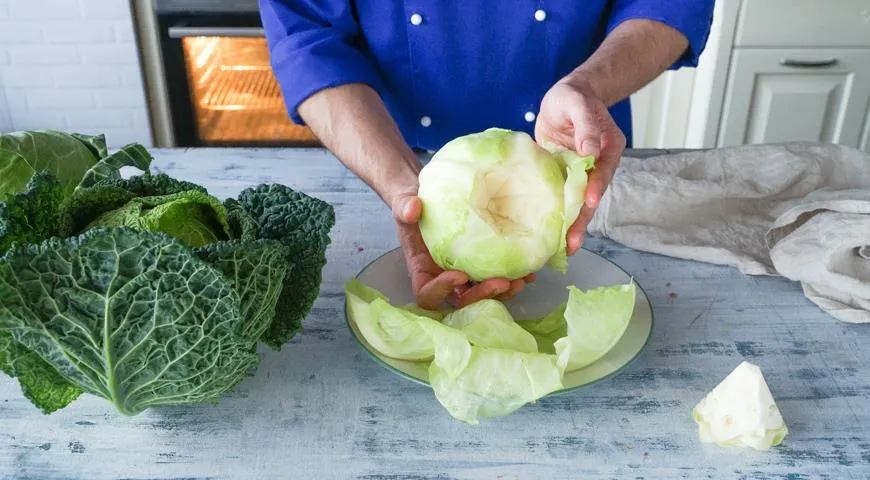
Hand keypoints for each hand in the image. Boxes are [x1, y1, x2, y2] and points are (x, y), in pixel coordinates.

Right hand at [391, 193, 533, 309]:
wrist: (431, 200)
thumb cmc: (415, 206)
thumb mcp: (405, 203)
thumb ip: (404, 206)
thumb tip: (412, 209)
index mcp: (423, 271)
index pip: (428, 294)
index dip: (443, 290)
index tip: (461, 274)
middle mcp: (445, 279)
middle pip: (462, 301)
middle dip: (483, 295)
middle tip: (503, 282)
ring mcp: (466, 276)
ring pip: (484, 295)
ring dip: (503, 292)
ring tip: (522, 279)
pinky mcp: (482, 267)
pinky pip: (497, 279)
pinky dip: (514, 277)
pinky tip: (530, 271)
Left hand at [534, 77, 625, 254]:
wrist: (563, 99)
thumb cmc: (573, 97)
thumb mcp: (578, 104)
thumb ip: (586, 125)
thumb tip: (590, 150)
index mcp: (607, 148)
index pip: (602, 171)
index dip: (596, 187)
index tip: (589, 201)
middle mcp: (595, 165)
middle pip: (590, 196)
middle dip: (582, 220)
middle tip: (573, 243)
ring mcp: (578, 173)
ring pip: (575, 202)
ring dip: (570, 224)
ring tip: (563, 248)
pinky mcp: (561, 176)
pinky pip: (559, 197)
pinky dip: (555, 214)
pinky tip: (548, 233)